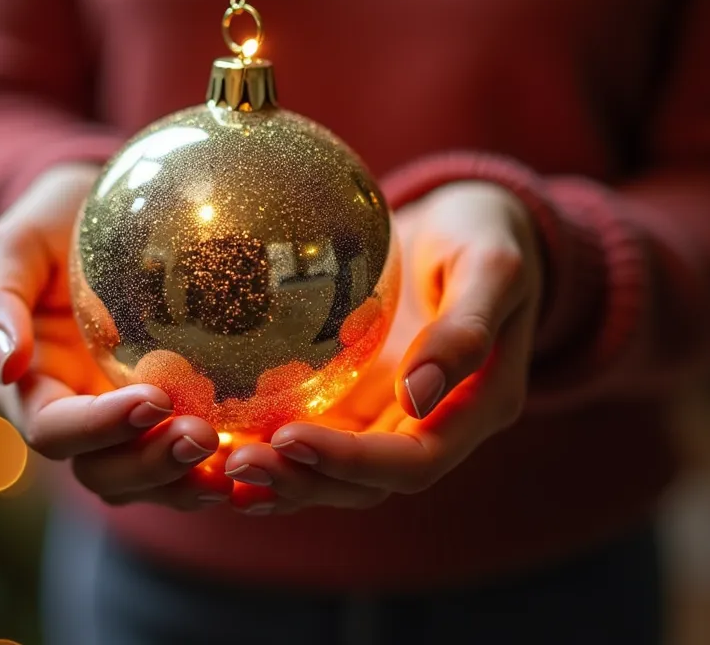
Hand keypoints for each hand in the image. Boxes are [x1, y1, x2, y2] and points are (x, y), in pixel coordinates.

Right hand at [0, 164, 231, 508]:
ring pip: (147, 484)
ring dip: (186, 482)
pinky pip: (189, 465)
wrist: (109, 215)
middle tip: (202, 435)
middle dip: (150, 465)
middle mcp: (74, 420)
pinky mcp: (168, 423)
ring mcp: (123, 429)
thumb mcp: (18, 243)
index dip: (99, 427)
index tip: (153, 398)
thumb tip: (3, 362)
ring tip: (234, 463)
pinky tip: (262, 461)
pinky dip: (219, 472)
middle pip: (102, 473)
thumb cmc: (56, 223)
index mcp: (30, 387)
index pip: (54, 429)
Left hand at [223, 181, 541, 513]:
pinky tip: (217, 445)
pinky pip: (312, 439)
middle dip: (303, 482)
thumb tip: (419, 397)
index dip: (352, 462)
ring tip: (217, 465)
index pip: (414, 462)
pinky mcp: (356, 402)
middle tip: (236, 462)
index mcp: (479, 407)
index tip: (288, 437)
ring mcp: (391, 419)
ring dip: (280, 478)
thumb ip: (466, 330)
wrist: (466, 225)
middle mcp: (434, 427)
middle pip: (366, 484)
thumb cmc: (484, 233)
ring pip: (333, 475)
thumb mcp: (492, 265)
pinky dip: (271, 450)